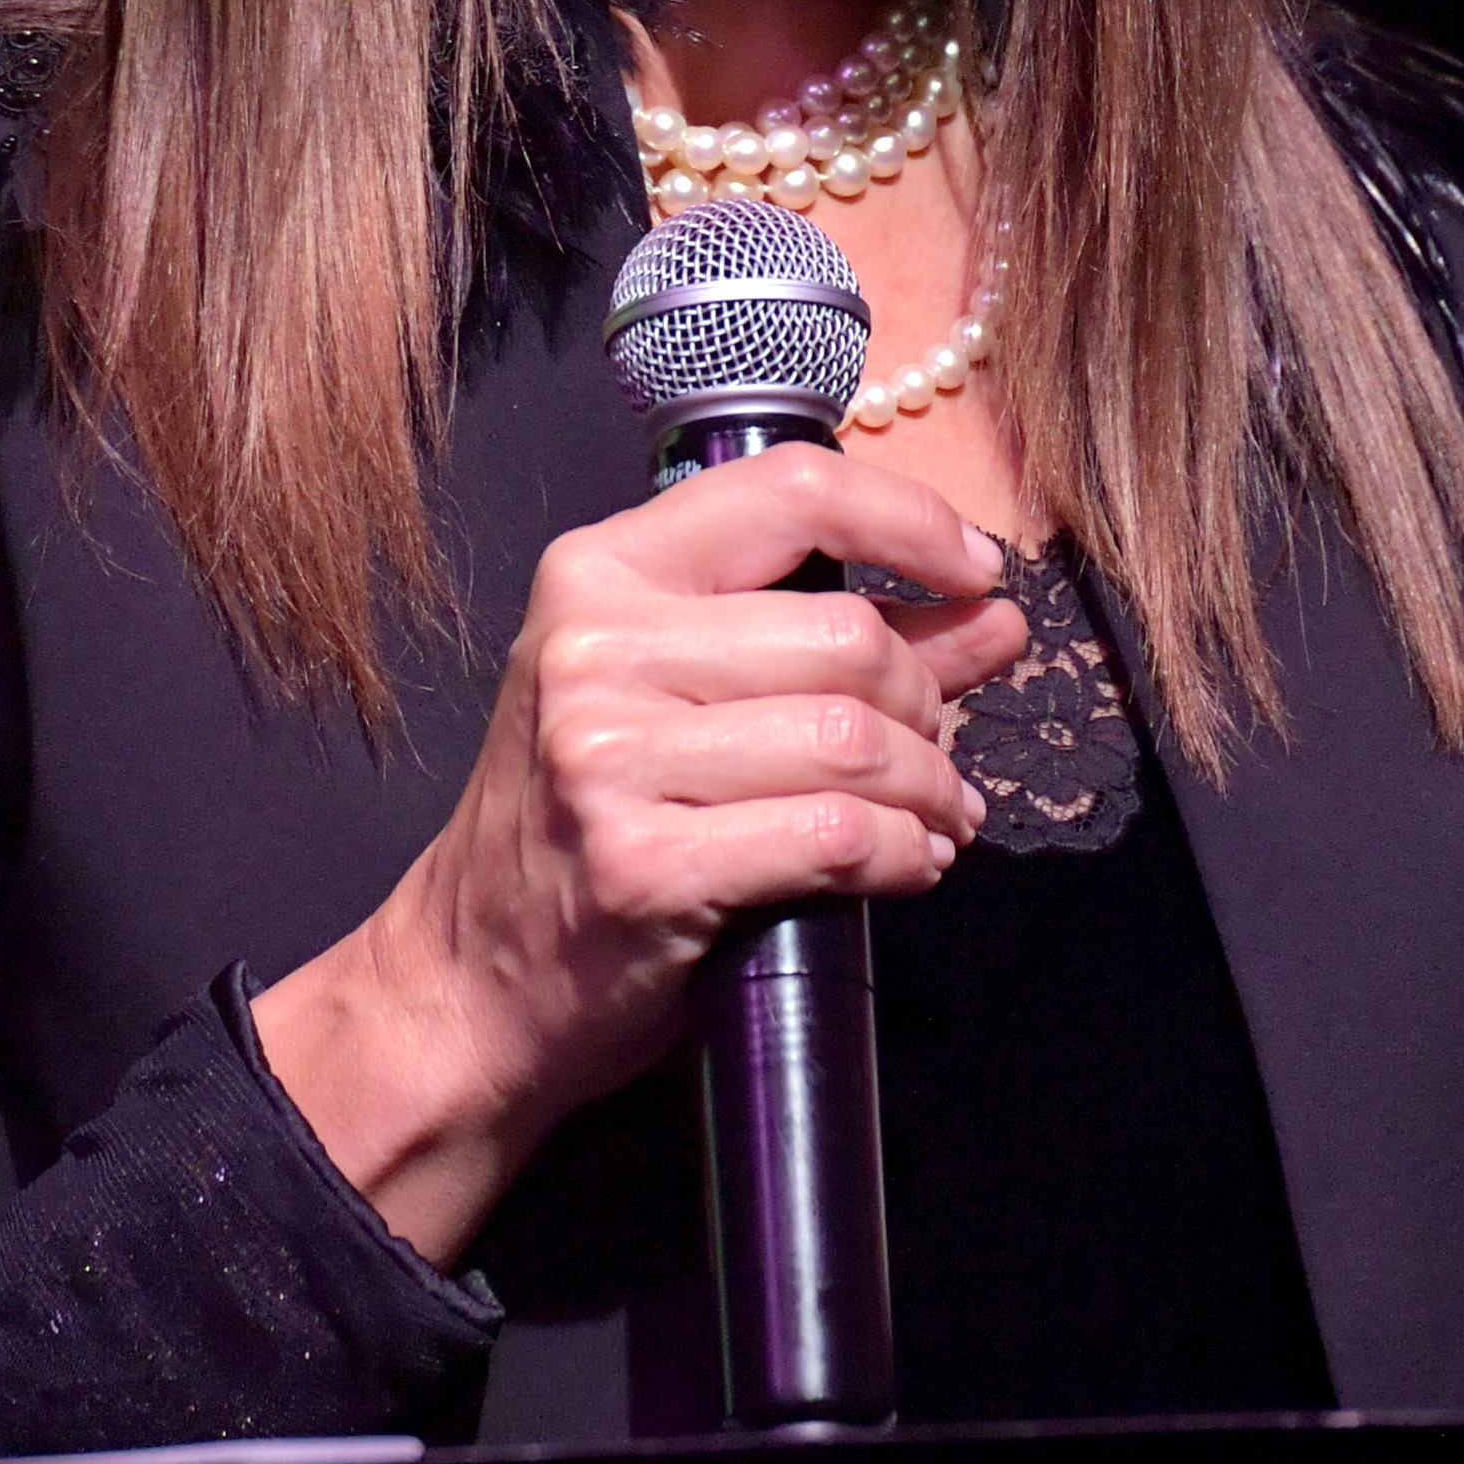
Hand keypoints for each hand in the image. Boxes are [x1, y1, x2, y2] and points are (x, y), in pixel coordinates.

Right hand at [253, 445, 1026, 1264]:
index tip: (977, 572)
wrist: (472, 973)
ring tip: (937, 815)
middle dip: (926, 702)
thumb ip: (833, 641)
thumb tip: (991, 613)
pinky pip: (834, 836)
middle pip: (846, 634)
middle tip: (937, 752)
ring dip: (928, 788)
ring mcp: (608, 758)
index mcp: (601, 572)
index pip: (792, 490)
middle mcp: (594, 649)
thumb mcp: (678, 695)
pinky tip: (906, 862)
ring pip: (853, 739)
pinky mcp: (644, 865)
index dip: (912, 521)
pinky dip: (900, 854)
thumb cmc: (585, 820)